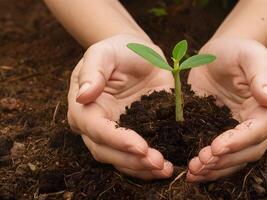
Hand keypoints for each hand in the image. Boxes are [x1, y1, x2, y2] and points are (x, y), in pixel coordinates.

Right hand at [67, 34, 173, 179]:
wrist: (139, 55)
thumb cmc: (119, 50)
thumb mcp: (104, 52)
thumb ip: (93, 71)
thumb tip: (82, 95)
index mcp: (84, 107)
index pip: (97, 129)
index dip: (118, 140)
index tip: (141, 146)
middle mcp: (96, 126)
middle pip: (107, 152)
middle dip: (132, 160)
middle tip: (157, 162)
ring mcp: (115, 133)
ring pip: (121, 160)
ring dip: (142, 168)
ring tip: (165, 169)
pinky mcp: (134, 136)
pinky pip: (137, 157)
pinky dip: (149, 166)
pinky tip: (166, 168)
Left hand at [186, 38, 266, 181]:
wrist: (220, 56)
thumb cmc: (237, 51)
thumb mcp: (250, 53)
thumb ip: (261, 73)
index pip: (262, 128)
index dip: (241, 139)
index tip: (217, 146)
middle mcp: (263, 124)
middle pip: (250, 150)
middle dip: (226, 159)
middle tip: (200, 162)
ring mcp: (245, 133)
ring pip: (237, 159)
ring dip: (216, 168)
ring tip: (194, 171)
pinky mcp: (226, 136)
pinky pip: (222, 157)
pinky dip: (210, 167)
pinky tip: (194, 172)